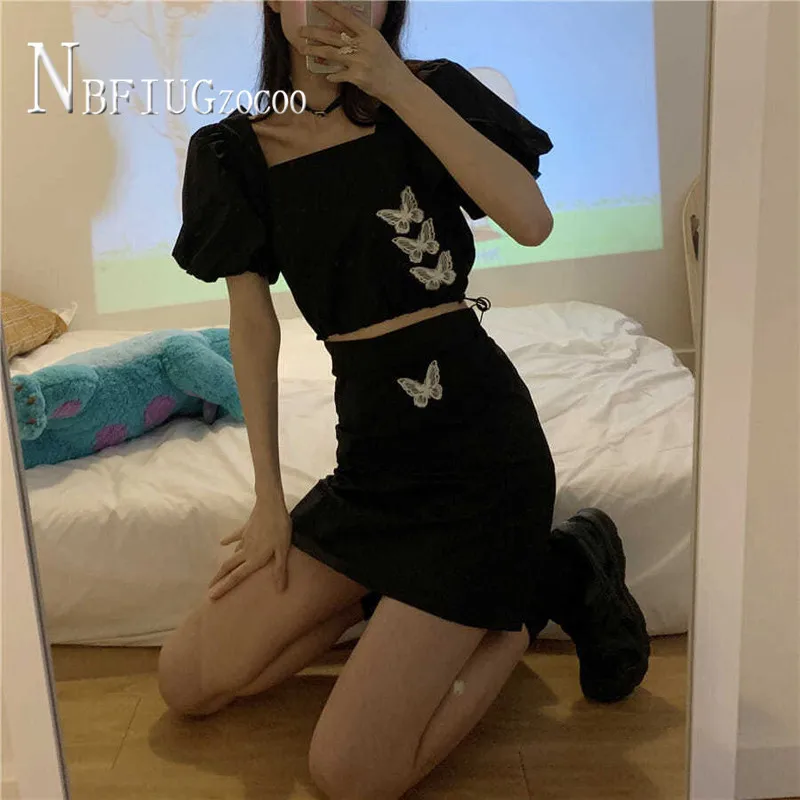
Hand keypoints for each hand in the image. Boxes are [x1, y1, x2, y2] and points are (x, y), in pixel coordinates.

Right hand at [208, 500, 291, 600]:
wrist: (270, 505)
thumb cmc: (279, 529)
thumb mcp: (282, 550)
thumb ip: (279, 570)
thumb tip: (279, 590)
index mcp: (254, 558)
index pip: (236, 577)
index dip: (224, 587)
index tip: (211, 597)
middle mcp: (246, 551)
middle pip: (229, 567)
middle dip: (219, 579)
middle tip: (209, 589)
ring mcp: (244, 539)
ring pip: (232, 555)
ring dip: (226, 564)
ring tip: (220, 573)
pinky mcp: (245, 529)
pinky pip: (235, 537)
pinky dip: (229, 541)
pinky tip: (222, 543)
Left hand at [299, 1, 414, 103]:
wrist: (398, 84)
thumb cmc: (387, 63)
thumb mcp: (376, 43)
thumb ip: (359, 37)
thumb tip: (340, 33)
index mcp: (369, 33)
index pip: (345, 16)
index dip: (329, 8)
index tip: (315, 2)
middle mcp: (363, 45)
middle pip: (332, 36)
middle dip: (313, 33)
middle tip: (300, 31)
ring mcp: (359, 61)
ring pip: (330, 53)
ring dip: (315, 50)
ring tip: (304, 48)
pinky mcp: (356, 77)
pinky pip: (338, 74)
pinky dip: (331, 74)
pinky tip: (326, 74)